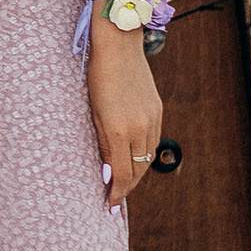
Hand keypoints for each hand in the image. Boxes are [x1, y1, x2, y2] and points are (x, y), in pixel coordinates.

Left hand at [87, 31, 164, 203]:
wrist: (119, 45)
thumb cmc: (97, 76)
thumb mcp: (92, 112)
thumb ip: (102, 143)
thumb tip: (107, 172)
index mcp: (119, 130)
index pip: (121, 174)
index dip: (117, 193)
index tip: (110, 205)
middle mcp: (139, 127)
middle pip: (137, 170)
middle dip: (127, 187)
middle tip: (116, 198)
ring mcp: (151, 118)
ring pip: (147, 157)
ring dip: (137, 173)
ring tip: (124, 182)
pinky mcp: (157, 109)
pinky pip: (153, 140)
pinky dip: (144, 155)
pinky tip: (135, 157)